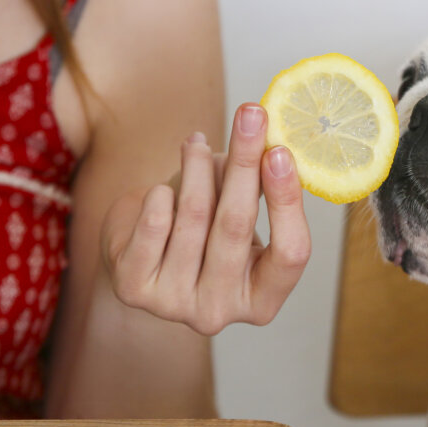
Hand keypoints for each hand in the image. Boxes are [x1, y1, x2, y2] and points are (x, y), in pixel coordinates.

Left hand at [101, 103, 311, 333]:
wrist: (139, 254)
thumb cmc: (202, 231)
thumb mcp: (237, 211)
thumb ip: (255, 184)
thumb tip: (262, 135)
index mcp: (262, 300)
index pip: (291, 254)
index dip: (287, 202)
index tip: (280, 152)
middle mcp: (222, 311)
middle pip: (238, 228)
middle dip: (245, 163)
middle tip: (251, 115)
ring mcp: (177, 306)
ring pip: (194, 218)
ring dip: (198, 168)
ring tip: (197, 143)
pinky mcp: (136, 289)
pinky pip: (154, 225)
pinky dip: (161, 195)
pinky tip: (163, 189)